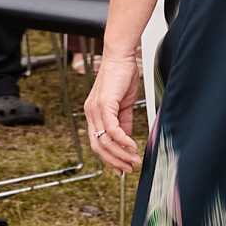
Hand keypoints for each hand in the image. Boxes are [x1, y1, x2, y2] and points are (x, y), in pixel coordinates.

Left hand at [85, 52, 141, 171]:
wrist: (120, 56)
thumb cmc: (122, 76)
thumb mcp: (123, 105)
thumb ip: (123, 123)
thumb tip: (126, 141)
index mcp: (93, 114)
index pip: (97, 143)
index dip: (109, 159)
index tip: (121, 168)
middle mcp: (90, 113)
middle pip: (98, 147)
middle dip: (114, 161)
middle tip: (129, 169)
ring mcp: (95, 109)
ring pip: (105, 141)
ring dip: (121, 154)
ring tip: (134, 161)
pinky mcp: (104, 104)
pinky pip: (112, 129)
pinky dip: (123, 140)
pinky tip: (132, 146)